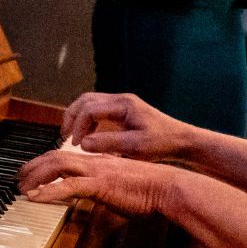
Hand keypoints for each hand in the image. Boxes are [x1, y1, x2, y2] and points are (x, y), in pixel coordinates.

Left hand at [19, 149, 184, 216]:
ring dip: (36, 176)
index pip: (66, 156)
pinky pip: (69, 186)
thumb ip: (108, 189)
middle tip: (19, 179)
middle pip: (56, 156)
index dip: (46, 162)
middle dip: (34, 167)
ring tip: (22, 189)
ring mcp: (97, 171)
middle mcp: (95, 161)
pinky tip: (36, 199)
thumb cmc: (150, 190)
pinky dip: (49, 192)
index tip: (33, 172)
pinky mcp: (100, 185)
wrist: (168, 187)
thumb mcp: (123, 188)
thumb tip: (101, 198)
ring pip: (58, 165)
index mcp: (100, 161)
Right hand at [58, 91, 194, 162]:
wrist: (181, 140)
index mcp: (124, 104)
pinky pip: (98, 110)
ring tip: (72, 137)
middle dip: (72, 117)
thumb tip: (83, 144)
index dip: (78, 126)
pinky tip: (88, 137)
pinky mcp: (123, 111)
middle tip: (65, 137)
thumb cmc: (162, 143)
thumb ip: (109, 144)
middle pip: (85, 100)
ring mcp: (122, 104)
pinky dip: (88, 120)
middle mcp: (121, 100)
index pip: (90, 108)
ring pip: (90, 103)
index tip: (75, 144)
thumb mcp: (135, 147)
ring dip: (78, 118)